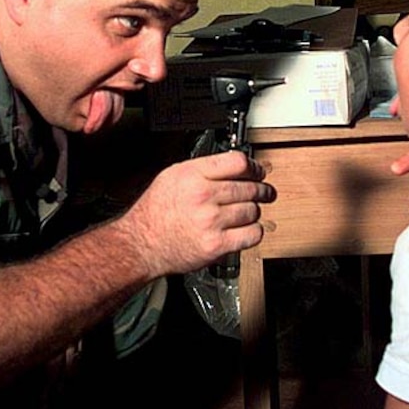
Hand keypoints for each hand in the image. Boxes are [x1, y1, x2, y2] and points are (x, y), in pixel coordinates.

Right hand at [119, 150, 275, 276]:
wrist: (142, 243)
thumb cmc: (155, 212)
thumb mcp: (173, 176)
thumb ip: (202, 169)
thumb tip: (232, 165)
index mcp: (192, 175)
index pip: (238, 163)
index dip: (254, 167)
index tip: (258, 171)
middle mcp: (202, 195)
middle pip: (249, 186)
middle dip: (262, 190)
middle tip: (265, 191)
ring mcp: (211, 221)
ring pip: (252, 210)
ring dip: (255, 211)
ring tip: (250, 211)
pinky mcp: (217, 245)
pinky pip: (251, 234)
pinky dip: (254, 231)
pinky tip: (247, 229)